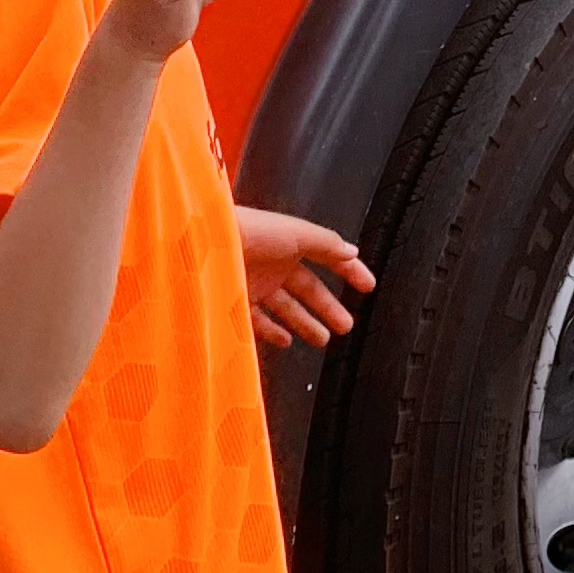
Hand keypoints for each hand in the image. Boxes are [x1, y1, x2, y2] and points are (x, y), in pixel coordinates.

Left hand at [237, 206, 373, 347]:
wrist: (206, 243)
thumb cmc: (251, 231)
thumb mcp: (298, 233)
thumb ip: (328, 244)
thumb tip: (353, 252)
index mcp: (292, 245)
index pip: (328, 259)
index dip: (350, 272)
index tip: (367, 286)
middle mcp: (275, 265)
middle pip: (309, 290)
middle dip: (329, 308)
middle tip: (346, 325)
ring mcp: (256, 285)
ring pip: (287, 309)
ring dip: (306, 324)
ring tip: (324, 339)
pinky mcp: (238, 303)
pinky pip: (260, 322)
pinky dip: (274, 332)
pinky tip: (286, 341)